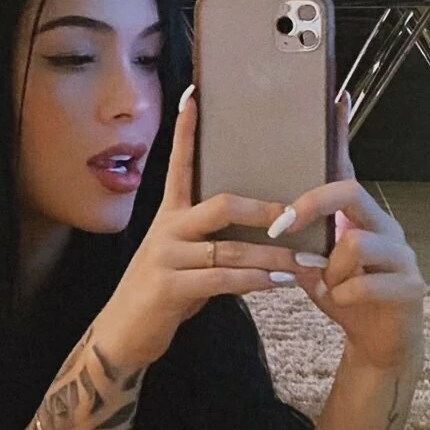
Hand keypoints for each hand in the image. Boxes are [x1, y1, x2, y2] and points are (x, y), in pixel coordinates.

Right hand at [92, 85, 301, 373]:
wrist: (123, 334)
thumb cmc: (162, 294)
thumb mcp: (183, 258)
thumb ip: (212, 240)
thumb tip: (260, 229)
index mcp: (169, 216)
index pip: (179, 165)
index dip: (185, 131)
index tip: (195, 95)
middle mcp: (166, 229)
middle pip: (220, 204)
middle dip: (263, 208)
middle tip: (298, 211)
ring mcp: (165, 257)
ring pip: (229, 247)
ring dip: (273, 255)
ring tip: (307, 261)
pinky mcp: (170, 288)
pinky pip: (223, 279)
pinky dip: (256, 281)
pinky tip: (281, 284)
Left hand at [276, 95, 425, 374]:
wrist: (378, 343)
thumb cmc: (344, 295)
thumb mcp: (312, 264)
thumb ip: (295, 238)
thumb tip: (260, 215)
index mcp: (358, 215)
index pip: (348, 166)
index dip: (342, 133)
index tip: (335, 96)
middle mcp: (384, 225)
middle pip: (350, 192)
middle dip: (311, 207)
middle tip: (282, 227)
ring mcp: (402, 254)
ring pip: (357, 242)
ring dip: (329, 268)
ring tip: (324, 285)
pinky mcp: (411, 286)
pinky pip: (368, 282)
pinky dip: (344, 294)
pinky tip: (339, 301)